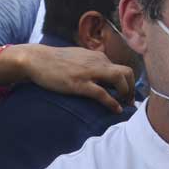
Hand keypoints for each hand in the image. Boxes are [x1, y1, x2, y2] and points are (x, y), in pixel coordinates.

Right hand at [7, 44, 133, 113]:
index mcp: (98, 57)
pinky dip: (112, 103)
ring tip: (124, 106)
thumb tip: (101, 75)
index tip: (128, 96)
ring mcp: (89, 72)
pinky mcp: (79, 83)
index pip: (122, 69)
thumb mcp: (78, 59)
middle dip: (132, 89)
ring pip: (119, 80)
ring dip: (126, 94)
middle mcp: (97, 62)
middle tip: (129, 103)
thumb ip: (92, 65)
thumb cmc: (56, 61)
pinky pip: (102, 93)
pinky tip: (115, 111)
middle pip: (126, 73)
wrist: (36, 60)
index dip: (128, 84)